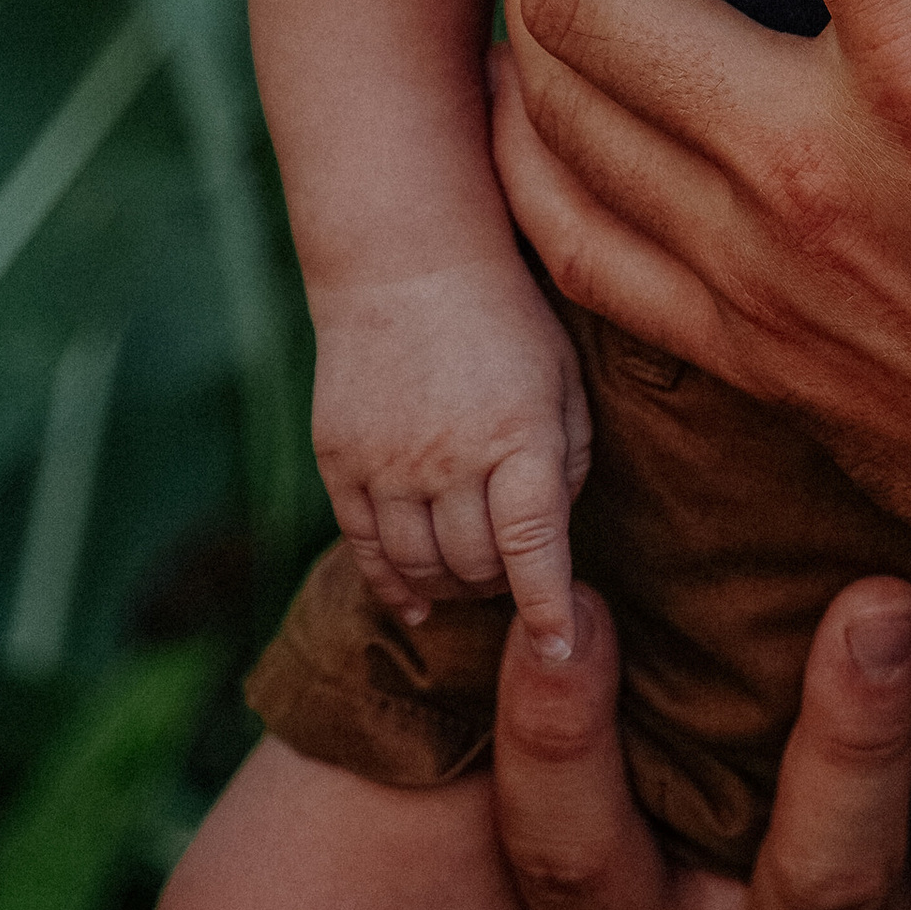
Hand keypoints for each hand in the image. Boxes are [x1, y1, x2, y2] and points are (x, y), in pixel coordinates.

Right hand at [308, 250, 591, 659]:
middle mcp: (452, 457)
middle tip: (512, 581)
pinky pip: (364, 546)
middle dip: (501, 588)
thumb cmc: (505, 317)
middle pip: (475, 567)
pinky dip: (391, 585)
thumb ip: (569, 457)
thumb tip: (553, 538)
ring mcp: (389, 462)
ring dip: (449, 589)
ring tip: (469, 583)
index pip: (534, 549)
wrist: (405, 259)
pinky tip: (414, 603)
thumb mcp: (562, 376)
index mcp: (520, 435)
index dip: (547, 610)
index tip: (557, 650)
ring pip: (418, 567)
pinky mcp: (341, 458)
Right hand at [495, 573, 910, 909]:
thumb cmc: (646, 715)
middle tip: (877, 602)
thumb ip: (524, 628)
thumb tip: (473, 474)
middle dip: (851, 750)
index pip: (575, 863)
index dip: (553, 755)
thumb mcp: (573, 704)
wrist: (786, 880)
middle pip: (818, 887)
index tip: (559, 619)